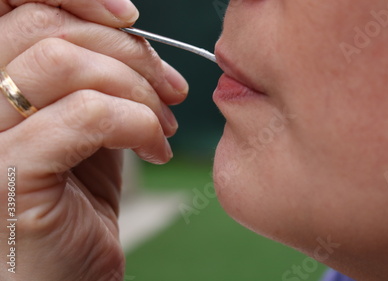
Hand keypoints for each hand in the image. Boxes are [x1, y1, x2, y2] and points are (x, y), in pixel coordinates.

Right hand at [0, 3, 187, 279]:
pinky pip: (87, 116)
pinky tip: (156, 151)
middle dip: (129, 51)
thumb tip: (129, 32)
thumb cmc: (76, 203)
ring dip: (138, 90)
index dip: (75, 0)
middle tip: (170, 89)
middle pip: (46, 28)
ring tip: (163, 126)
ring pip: (66, 64)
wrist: (65, 277)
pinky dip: (138, 125)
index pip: (16, 4)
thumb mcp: (83, 127)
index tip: (130, 19)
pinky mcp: (7, 176)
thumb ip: (91, 75)